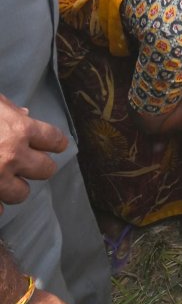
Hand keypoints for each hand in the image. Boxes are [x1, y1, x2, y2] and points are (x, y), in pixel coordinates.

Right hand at [0, 96, 67, 212]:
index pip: (54, 139)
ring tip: (5, 179)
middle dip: (39, 166)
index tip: (55, 145)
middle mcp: (12, 156)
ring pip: (22, 194)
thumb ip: (8, 109)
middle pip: (46, 170)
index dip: (55, 142)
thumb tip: (26, 114)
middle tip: (30, 163)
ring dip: (15, 187)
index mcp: (19, 130)